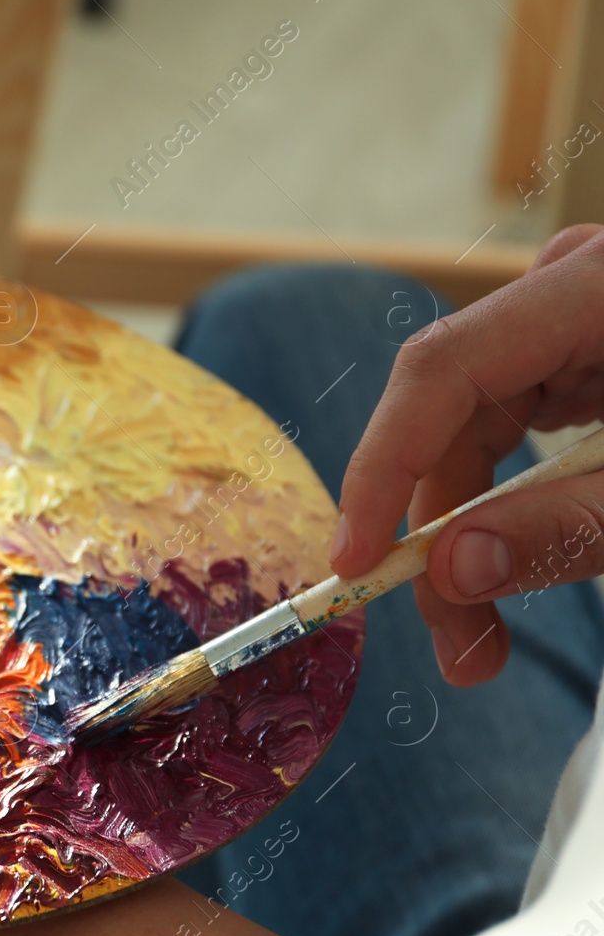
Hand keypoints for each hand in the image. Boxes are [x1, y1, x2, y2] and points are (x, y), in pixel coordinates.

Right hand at [332, 224, 603, 684]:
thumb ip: (570, 527)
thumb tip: (455, 570)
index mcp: (601, 290)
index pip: (443, 370)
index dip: (383, 467)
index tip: (357, 561)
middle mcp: (576, 289)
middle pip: (458, 414)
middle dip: (444, 533)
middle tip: (457, 646)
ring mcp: (585, 315)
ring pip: (483, 429)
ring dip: (474, 528)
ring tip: (485, 633)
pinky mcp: (597, 351)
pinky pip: (523, 425)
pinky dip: (513, 497)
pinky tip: (519, 551)